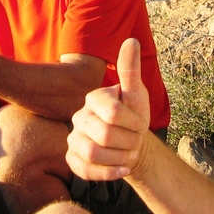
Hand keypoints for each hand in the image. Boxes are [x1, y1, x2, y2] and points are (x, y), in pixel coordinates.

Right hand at [65, 38, 150, 181]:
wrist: (131, 143)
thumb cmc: (134, 116)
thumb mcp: (137, 93)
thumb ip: (130, 69)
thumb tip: (131, 40)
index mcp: (94, 98)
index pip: (113, 112)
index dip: (134, 123)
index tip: (140, 124)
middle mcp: (79, 117)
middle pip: (104, 135)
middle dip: (128, 142)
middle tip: (135, 141)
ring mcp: (73, 139)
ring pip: (93, 154)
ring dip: (119, 158)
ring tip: (128, 154)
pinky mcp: (73, 159)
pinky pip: (86, 170)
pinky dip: (109, 173)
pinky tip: (122, 168)